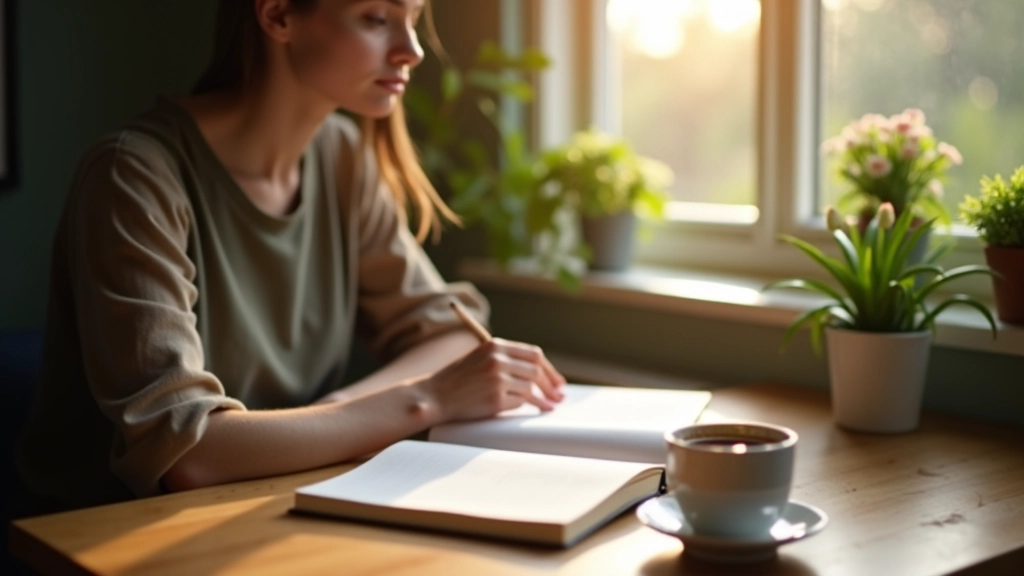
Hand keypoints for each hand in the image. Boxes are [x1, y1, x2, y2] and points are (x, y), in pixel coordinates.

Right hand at [421, 338, 566, 422]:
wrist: (435, 395)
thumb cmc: (458, 378)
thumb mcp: (480, 357)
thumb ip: (506, 358)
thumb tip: (538, 370)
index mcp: (495, 345)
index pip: (534, 354)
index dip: (549, 369)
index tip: (557, 380)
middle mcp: (497, 360)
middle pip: (536, 371)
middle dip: (551, 385)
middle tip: (558, 395)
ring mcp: (496, 379)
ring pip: (531, 387)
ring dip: (543, 398)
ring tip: (550, 405)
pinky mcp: (494, 399)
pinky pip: (519, 402)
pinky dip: (528, 406)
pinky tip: (536, 409)